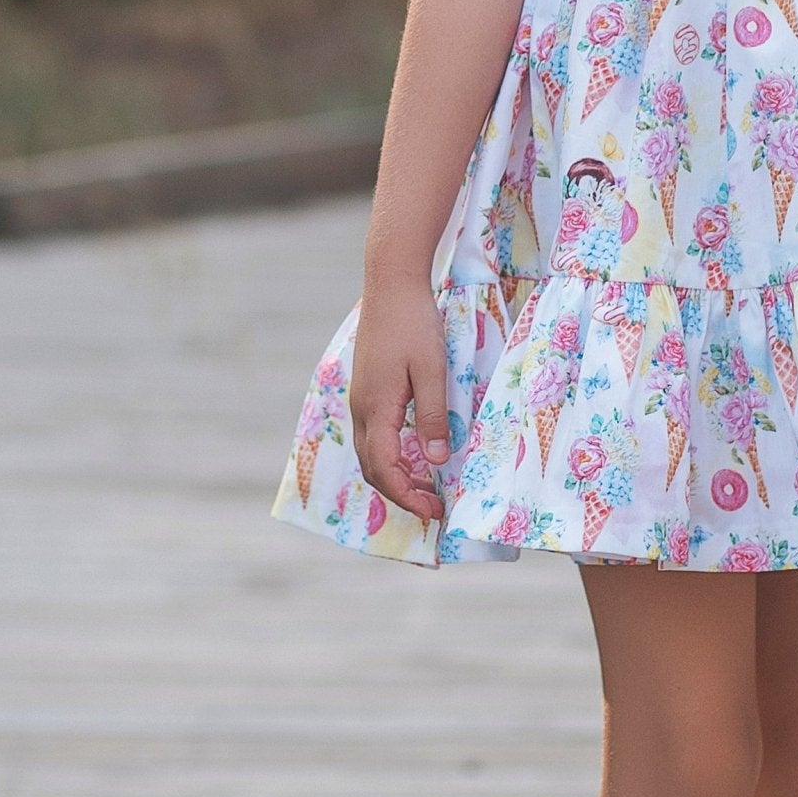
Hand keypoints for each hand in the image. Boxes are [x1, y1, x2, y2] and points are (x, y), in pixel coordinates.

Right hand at [349, 280, 453, 525]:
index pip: (386, 470)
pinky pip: (373, 434)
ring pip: (371, 452)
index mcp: (376, 408)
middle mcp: (362, 409)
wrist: (391, 284)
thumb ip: (432, 415)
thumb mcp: (432, 369)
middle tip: (433, 505)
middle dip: (401, 492)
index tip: (433, 511)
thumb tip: (436, 460)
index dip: (408, 496)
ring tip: (426, 484)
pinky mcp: (367, 387)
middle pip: (374, 468)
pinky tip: (413, 451)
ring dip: (395, 474)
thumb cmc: (414, 323)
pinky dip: (391, 454)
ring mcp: (361, 398)